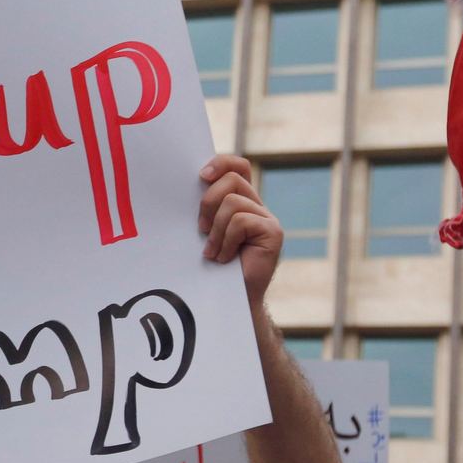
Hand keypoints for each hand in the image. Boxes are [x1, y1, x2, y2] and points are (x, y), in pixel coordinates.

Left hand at [199, 155, 281, 308]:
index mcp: (241, 201)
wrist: (228, 299)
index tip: (201, 176)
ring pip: (233, 203)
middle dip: (208, 203)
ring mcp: (268, 218)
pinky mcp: (273, 232)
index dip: (221, 163)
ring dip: (216, 230)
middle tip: (200, 229)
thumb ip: (204, 207)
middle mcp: (257, 206)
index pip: (238, 166)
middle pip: (231, 180)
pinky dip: (226, 241)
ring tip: (213, 252)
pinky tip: (225, 258)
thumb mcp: (204, 230)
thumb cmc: (211, 266)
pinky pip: (241, 222)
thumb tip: (189, 184)